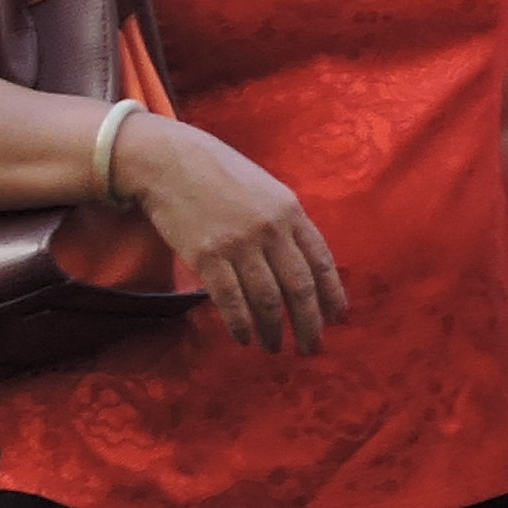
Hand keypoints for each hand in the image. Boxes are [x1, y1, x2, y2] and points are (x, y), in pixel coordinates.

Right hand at [118, 110, 346, 352]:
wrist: (169, 160)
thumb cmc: (219, 173)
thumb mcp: (267, 189)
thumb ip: (287, 223)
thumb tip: (304, 262)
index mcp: (291, 212)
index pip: (322, 262)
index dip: (332, 294)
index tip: (338, 318)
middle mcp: (271, 230)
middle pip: (299, 287)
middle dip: (309, 323)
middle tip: (311, 347)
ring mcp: (239, 244)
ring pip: (266, 299)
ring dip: (272, 330)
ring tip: (274, 347)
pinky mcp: (206, 256)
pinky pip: (230, 300)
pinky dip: (240, 324)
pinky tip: (243, 338)